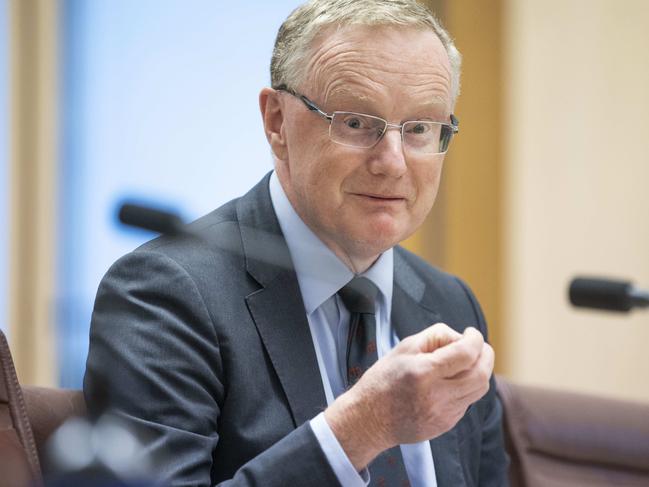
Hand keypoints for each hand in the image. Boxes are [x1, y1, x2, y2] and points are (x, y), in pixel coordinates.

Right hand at [324, 323, 493, 469]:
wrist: (369, 419)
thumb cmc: (383, 379)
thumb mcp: (403, 349)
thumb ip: (435, 337)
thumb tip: (460, 337)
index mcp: (423, 372)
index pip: (466, 353)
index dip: (475, 339)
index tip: (471, 332)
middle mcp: (436, 396)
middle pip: (480, 374)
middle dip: (486, 355)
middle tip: (479, 346)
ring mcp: (443, 414)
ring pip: (479, 390)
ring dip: (480, 371)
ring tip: (468, 361)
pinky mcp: (446, 424)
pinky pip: (467, 402)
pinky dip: (467, 387)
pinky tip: (451, 381)